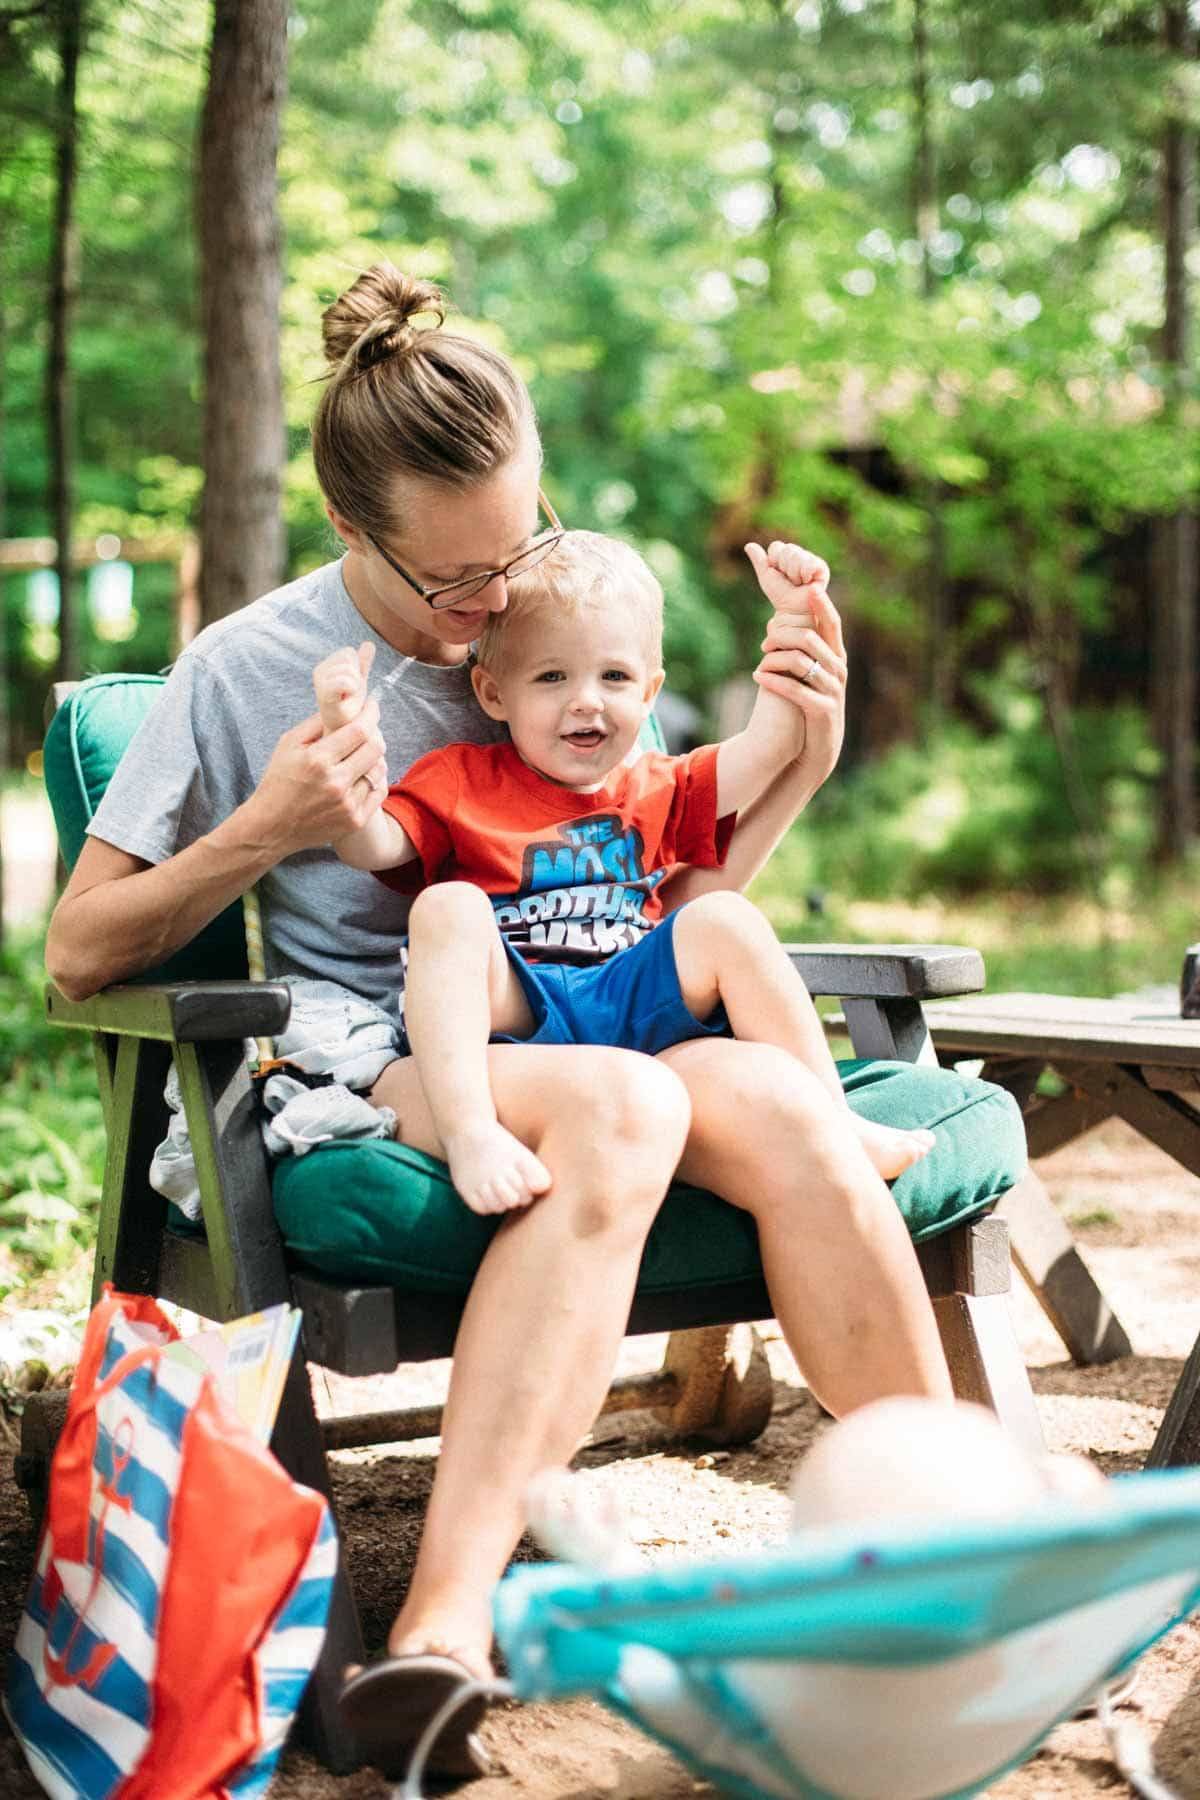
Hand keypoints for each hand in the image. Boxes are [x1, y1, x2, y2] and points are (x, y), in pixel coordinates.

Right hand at [245, 698, 389, 855]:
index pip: (359, 731)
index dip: (370, 714)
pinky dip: (375, 780)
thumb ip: (316, 723)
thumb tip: (343, 708)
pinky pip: (379, 792)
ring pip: (379, 770)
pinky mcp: (354, 820)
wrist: (271, 827)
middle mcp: (335, 782)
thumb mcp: (288, 745)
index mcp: (317, 760)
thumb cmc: (278, 782)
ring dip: (375, 758)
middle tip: (368, 730)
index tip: (372, 706)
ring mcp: (347, 804)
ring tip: (363, 754)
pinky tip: (364, 774)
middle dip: (375, 734)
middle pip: (375, 749)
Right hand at [313, 640, 374, 732]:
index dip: (357, 667)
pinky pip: (344, 681)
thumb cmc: (351, 709)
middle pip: (348, 657)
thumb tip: (369, 644)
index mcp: (325, 670)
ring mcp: (320, 686)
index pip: (348, 653)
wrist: (346, 734)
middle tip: (351, 695)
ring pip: (349, 668)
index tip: (352, 685)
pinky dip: (352, 689)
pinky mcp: (325, 700)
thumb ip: (362, 664)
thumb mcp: (358, 683)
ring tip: (349, 701)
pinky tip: (349, 701)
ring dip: (356, 685)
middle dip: (356, 675)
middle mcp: (319, 675)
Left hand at [744, 541, 846, 783]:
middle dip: (782, 636)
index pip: (832, 623)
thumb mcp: (808, 675)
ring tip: (760, 663)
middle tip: (764, 643)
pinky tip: (757, 676)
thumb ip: (800, 650)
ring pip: (800, 661)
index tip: (808, 589)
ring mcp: (833, 690)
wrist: (816, 749)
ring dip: (774, 659)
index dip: (822, 604)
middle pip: (809, 638)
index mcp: (836, 657)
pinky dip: (773, 680)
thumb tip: (774, 622)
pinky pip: (795, 689)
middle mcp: (838, 670)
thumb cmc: (809, 705)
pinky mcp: (822, 710)